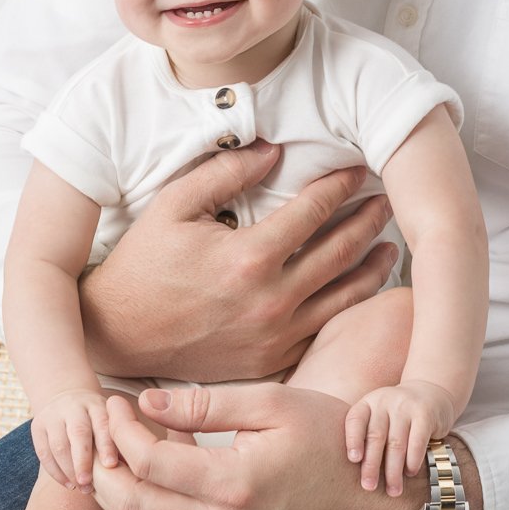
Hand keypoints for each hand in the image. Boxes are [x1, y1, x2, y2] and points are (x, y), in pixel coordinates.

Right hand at [30, 385, 117, 492]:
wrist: (65, 397)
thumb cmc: (96, 419)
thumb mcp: (109, 418)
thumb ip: (119, 438)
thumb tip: (134, 469)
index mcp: (97, 404)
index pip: (102, 423)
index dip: (106, 445)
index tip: (111, 465)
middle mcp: (74, 407)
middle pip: (78, 433)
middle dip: (83, 461)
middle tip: (89, 485)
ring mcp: (53, 415)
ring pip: (58, 445)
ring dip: (69, 470)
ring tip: (81, 488)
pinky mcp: (37, 427)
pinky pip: (43, 452)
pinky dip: (55, 472)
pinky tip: (68, 484)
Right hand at [77, 140, 400, 382]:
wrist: (120, 333)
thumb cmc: (143, 264)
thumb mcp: (174, 206)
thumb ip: (226, 172)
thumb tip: (275, 150)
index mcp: (249, 257)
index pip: (315, 210)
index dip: (341, 185)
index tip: (357, 168)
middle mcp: (271, 300)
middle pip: (341, 251)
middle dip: (369, 220)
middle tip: (386, 199)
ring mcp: (275, 335)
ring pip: (345, 296)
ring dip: (373, 266)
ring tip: (389, 243)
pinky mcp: (272, 359)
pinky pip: (325, 329)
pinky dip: (350, 306)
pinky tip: (361, 287)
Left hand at [91, 379, 413, 509]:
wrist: (371, 496)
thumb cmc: (329, 437)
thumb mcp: (275, 404)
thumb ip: (208, 404)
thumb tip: (148, 401)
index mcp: (232, 483)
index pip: (149, 462)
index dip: (121, 430)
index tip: (116, 399)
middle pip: (131, 505)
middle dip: (104, 466)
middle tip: (101, 425)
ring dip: (119, 487)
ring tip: (116, 442)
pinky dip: (144, 503)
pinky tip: (148, 469)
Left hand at [343, 380, 458, 497]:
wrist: (431, 392)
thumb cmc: (398, 415)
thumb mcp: (379, 417)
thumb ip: (367, 437)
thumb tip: (355, 475)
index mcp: (368, 403)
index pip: (355, 420)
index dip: (353, 440)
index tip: (353, 460)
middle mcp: (385, 401)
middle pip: (375, 436)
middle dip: (372, 465)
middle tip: (369, 487)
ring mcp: (405, 406)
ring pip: (396, 443)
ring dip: (394, 471)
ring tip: (393, 490)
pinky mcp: (425, 414)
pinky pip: (417, 441)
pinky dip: (413, 460)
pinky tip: (410, 473)